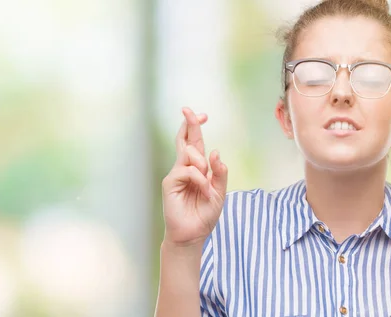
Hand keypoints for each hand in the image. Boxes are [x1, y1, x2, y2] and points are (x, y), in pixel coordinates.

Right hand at [161, 107, 227, 247]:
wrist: (192, 235)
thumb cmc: (204, 215)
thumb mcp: (219, 193)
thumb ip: (219, 173)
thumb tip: (216, 152)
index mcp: (197, 168)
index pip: (195, 143)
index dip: (197, 127)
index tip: (203, 115)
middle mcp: (185, 168)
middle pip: (186, 140)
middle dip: (189, 124)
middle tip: (188, 109)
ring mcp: (176, 174)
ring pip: (188, 153)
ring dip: (202, 162)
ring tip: (206, 180)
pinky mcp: (170, 183)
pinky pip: (187, 170)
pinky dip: (199, 178)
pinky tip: (203, 189)